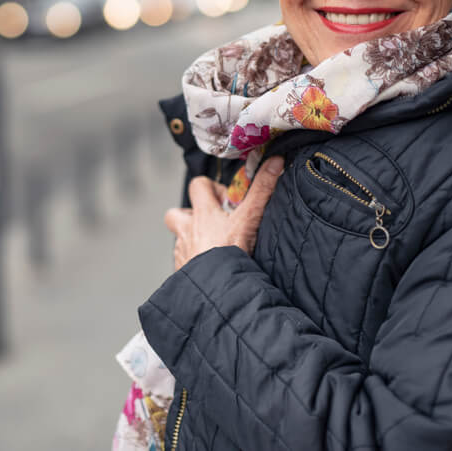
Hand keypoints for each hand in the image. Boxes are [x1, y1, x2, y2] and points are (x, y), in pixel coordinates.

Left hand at [164, 157, 284, 269]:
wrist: (215, 290)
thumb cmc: (229, 252)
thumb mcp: (249, 218)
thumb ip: (262, 190)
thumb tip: (275, 161)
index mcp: (202, 213)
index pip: (197, 185)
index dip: (211, 188)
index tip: (227, 200)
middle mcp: (187, 230)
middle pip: (175, 213)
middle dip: (190, 216)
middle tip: (211, 223)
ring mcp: (182, 252)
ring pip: (180, 240)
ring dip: (193, 240)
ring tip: (213, 247)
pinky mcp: (182, 272)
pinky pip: (184, 263)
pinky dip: (194, 263)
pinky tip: (210, 268)